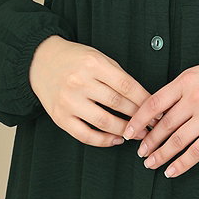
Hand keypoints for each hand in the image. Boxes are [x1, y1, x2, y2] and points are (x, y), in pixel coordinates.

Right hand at [29, 35, 155, 146]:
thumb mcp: (98, 57)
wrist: (40, 62)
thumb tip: (143, 99)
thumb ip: (118, 76)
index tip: (157, 110)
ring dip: (125, 131)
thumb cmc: (74, 59)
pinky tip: (116, 139)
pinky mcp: (59, 117)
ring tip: (138, 134)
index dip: (145, 100)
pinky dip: (104, 141)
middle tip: (153, 124)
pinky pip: (85, 135)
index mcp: (93, 64)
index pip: (127, 85)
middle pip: (117, 104)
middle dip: (139, 116)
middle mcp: (79, 82)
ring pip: (104, 121)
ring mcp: (68, 101)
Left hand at [122, 49, 198, 177]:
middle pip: (162, 125)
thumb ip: (180, 89)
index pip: (153, 103)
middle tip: (140, 152)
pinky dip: (181, 164)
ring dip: (160, 155)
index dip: (138, 120)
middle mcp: (194, 98)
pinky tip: (171, 171)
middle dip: (148, 142)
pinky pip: (196, 152)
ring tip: (151, 163)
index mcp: (185, 81)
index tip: (129, 132)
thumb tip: (159, 110)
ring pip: (176, 141)